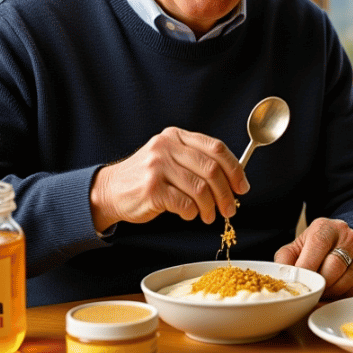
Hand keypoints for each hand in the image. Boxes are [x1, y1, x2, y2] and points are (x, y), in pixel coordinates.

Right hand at [90, 127, 248, 231]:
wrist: (110, 191)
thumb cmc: (147, 178)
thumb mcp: (170, 158)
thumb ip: (197, 162)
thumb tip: (235, 179)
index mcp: (176, 136)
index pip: (216, 147)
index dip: (235, 169)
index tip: (242, 186)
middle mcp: (166, 147)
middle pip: (211, 169)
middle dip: (226, 193)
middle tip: (230, 208)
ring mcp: (157, 167)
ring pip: (200, 189)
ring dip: (210, 207)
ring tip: (209, 216)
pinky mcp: (151, 189)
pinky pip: (185, 204)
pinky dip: (192, 213)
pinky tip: (188, 215)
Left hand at [275, 217, 352, 298]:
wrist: (346, 243)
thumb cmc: (318, 247)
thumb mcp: (299, 245)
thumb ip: (286, 258)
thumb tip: (281, 277)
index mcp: (327, 228)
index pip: (318, 245)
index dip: (306, 267)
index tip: (298, 280)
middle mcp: (348, 238)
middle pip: (332, 268)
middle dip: (318, 284)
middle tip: (310, 288)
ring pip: (343, 283)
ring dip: (328, 293)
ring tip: (320, 289)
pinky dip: (340, 297)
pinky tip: (333, 290)